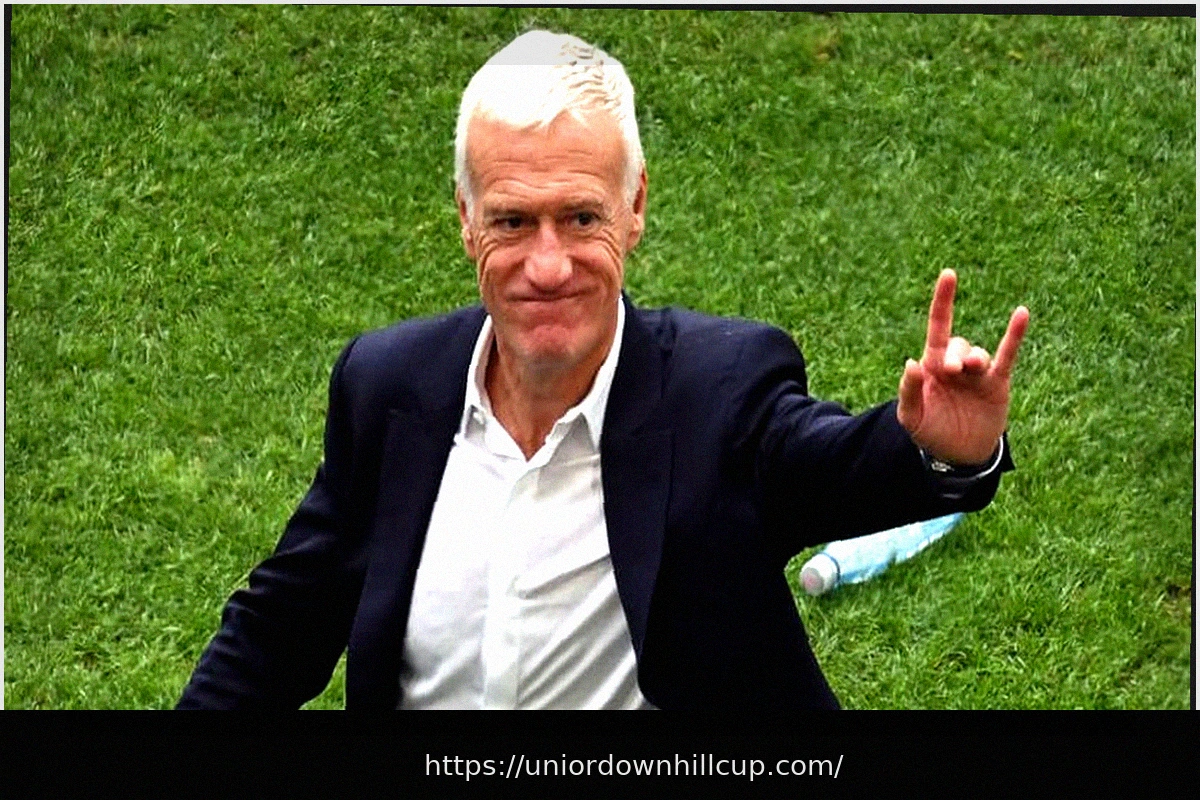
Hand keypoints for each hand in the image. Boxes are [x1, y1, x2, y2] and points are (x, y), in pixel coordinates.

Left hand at [897, 269, 1028, 465]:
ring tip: (970, 369)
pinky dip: (1014, 334)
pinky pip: (1008, 355)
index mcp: (931, 367)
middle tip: (951, 370)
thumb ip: (909, 391)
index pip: (937, 327)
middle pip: (956, 344)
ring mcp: (977, 373)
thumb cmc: (931, 432)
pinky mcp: (997, 383)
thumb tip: (912, 363)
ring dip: (973, 358)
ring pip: (977, 353)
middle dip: (953, 354)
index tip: (949, 274)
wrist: (959, 455)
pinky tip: (1021, 312)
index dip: (943, 301)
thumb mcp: (911, 418)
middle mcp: (955, 365)